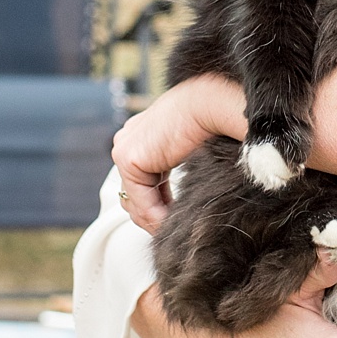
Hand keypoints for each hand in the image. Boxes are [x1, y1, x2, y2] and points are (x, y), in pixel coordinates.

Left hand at [111, 74, 245, 231]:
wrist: (211, 105)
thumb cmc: (212, 121)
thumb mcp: (190, 152)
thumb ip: (176, 171)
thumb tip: (175, 205)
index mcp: (141, 136)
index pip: (140, 182)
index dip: (158, 206)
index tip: (177, 220)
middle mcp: (128, 139)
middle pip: (133, 195)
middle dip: (154, 218)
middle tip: (175, 232)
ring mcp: (124, 148)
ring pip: (135, 202)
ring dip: (156, 222)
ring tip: (177, 232)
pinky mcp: (128, 157)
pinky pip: (141, 201)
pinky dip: (157, 218)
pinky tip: (174, 225)